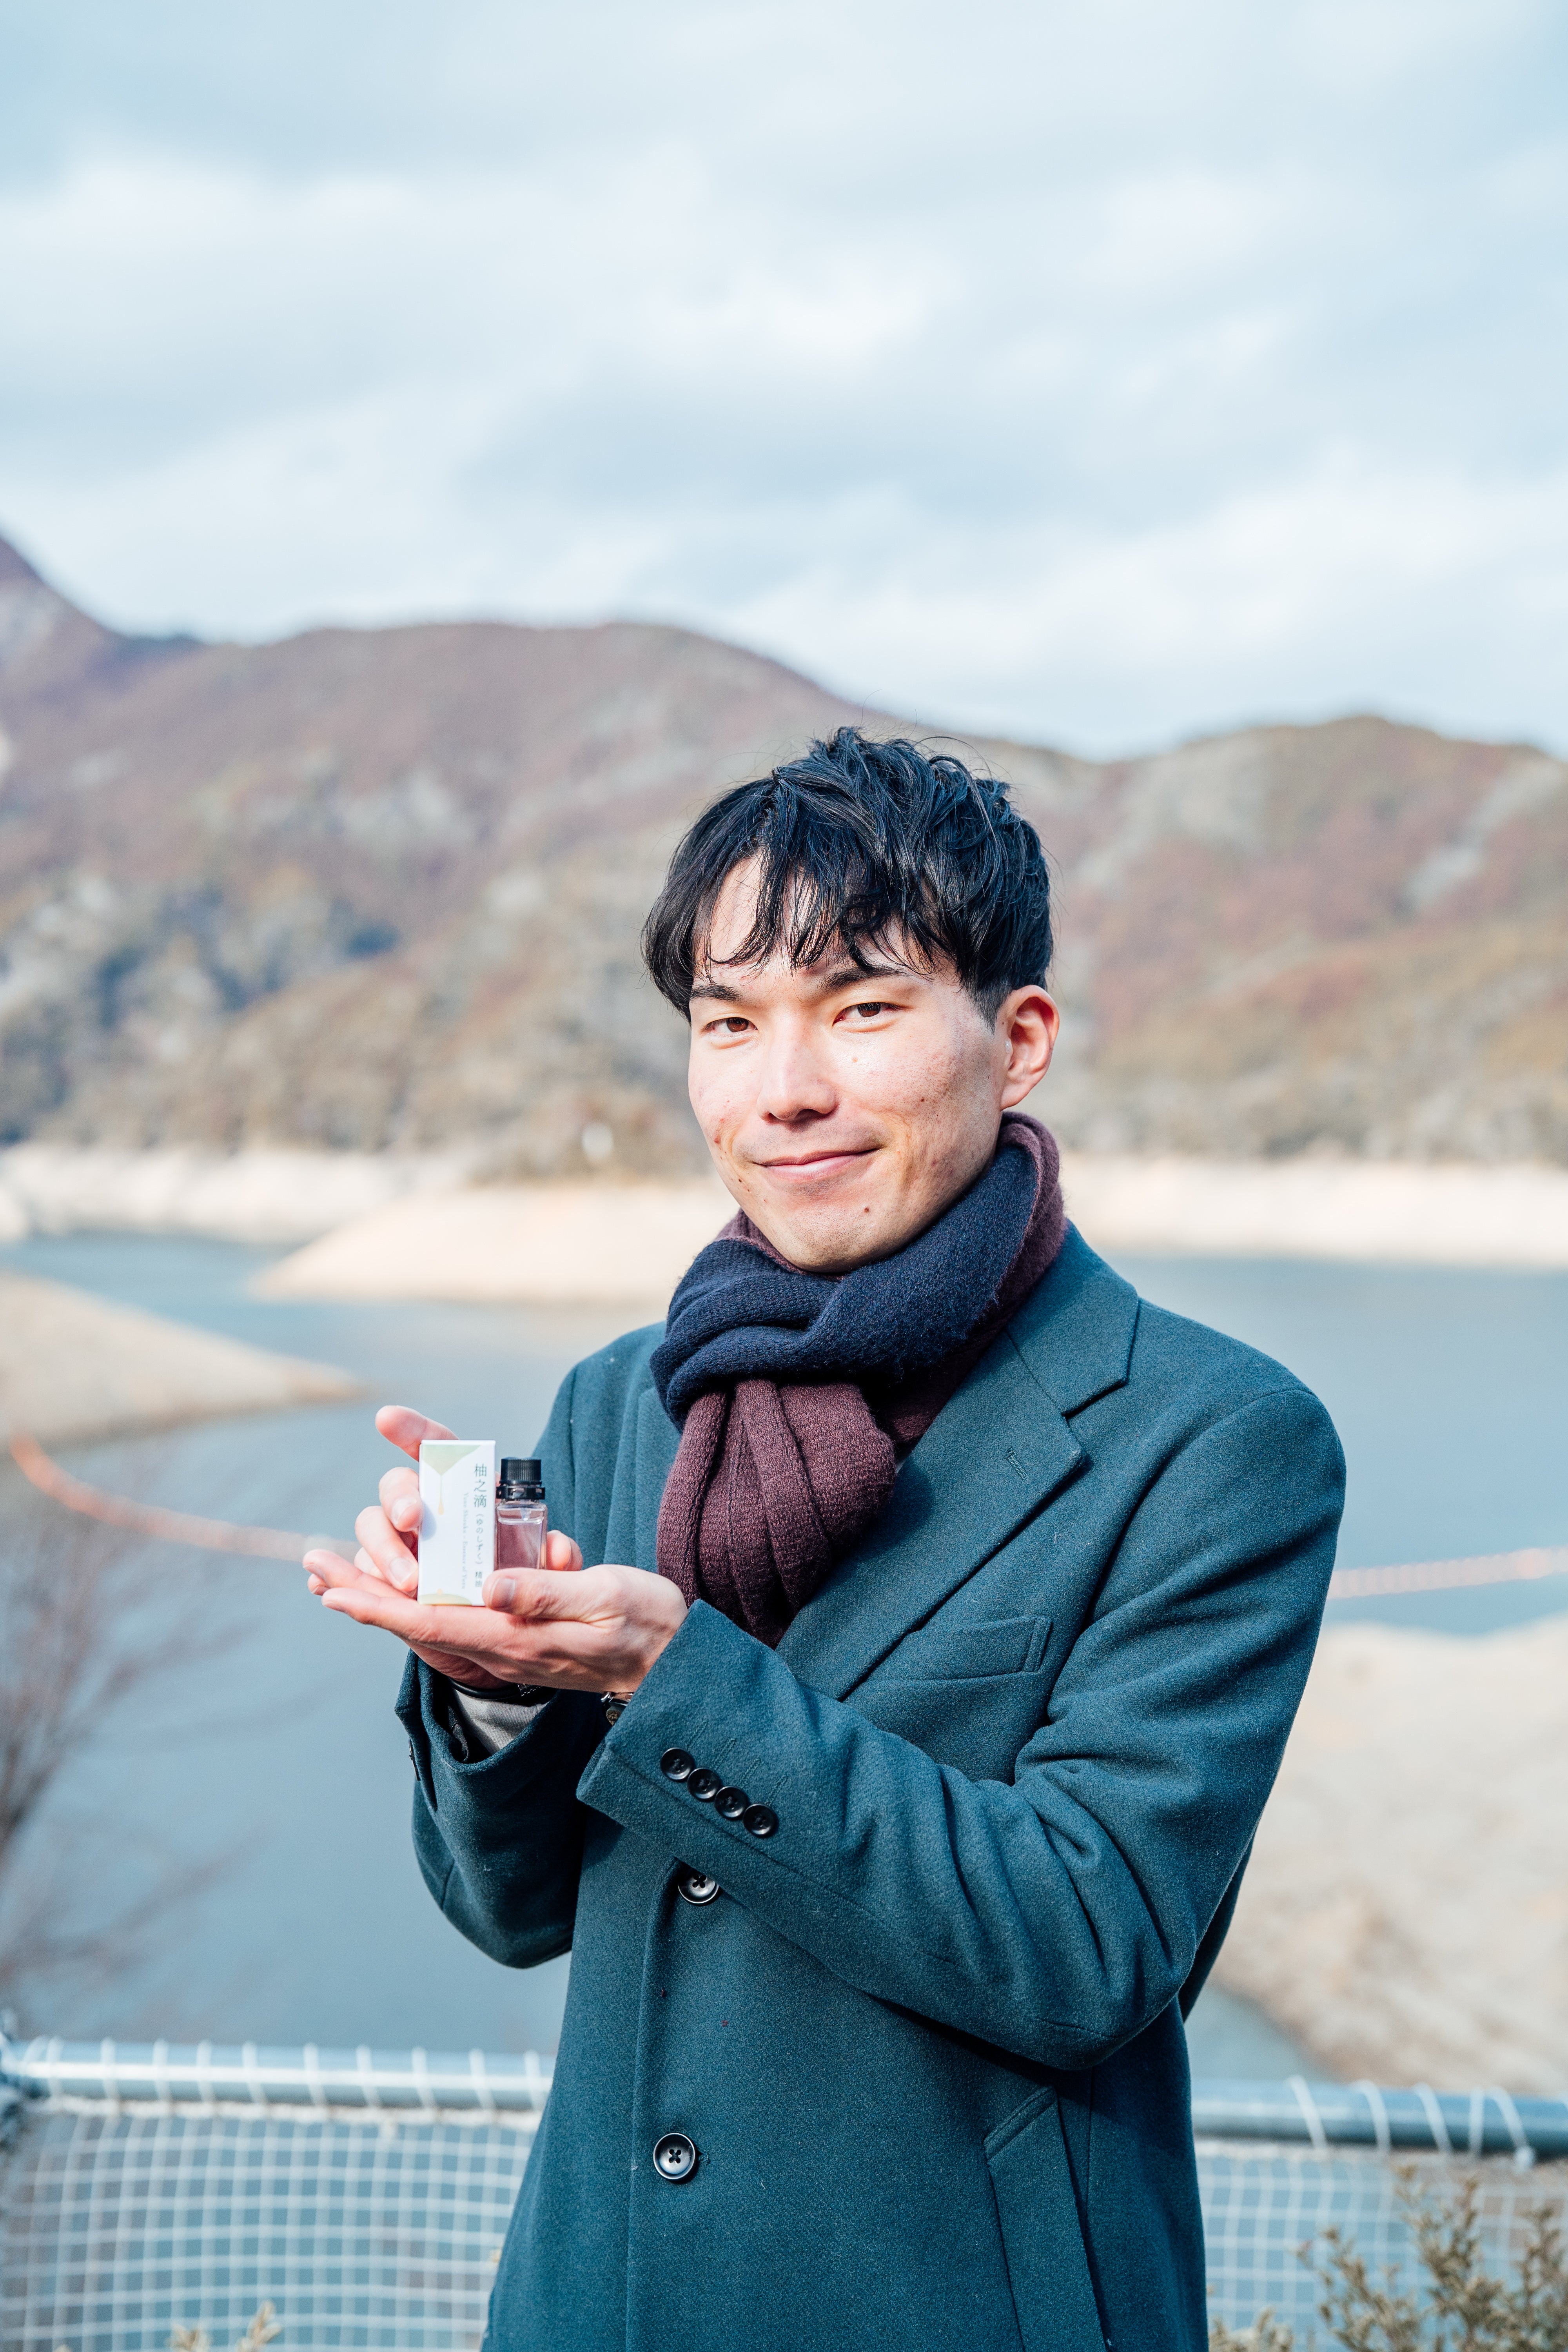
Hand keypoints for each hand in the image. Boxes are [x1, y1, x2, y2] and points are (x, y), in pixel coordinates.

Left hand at [303, 1404, 686, 1694]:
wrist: (674, 1663)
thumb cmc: (647, 1623)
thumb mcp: (606, 1598)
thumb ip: (548, 1592)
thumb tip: (490, 1586)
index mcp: (518, 1637)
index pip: (435, 1621)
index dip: (380, 1605)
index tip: (334, 1590)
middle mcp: (503, 1646)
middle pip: (419, 1622)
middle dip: (364, 1597)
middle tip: (315, 1571)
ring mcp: (510, 1645)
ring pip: (431, 1621)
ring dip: (382, 1599)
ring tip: (337, 1577)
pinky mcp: (520, 1637)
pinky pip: (455, 1621)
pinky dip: (415, 1604)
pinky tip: (399, 1589)